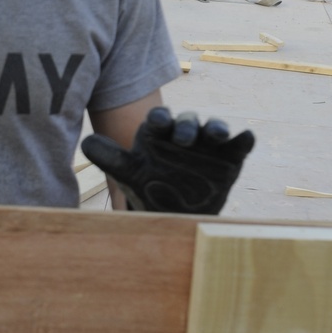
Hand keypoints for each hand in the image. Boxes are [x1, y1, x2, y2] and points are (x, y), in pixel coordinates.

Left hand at [81, 106, 254, 214]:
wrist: (175, 213)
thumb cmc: (149, 188)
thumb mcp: (129, 174)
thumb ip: (110, 158)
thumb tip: (84, 143)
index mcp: (161, 133)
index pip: (160, 120)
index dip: (160, 119)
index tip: (158, 123)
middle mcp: (186, 133)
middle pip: (189, 121)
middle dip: (188, 126)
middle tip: (185, 138)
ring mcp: (209, 145)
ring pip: (214, 128)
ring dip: (217, 128)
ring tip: (218, 134)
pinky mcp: (230, 158)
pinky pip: (238, 145)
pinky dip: (243, 140)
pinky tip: (247, 137)